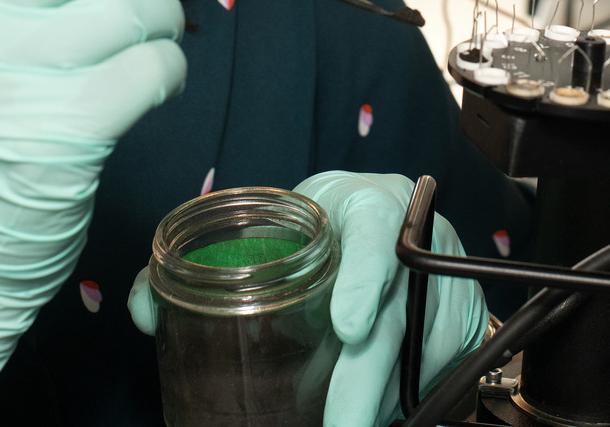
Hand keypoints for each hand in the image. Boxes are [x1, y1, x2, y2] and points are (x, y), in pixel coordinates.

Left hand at [128, 174, 486, 426]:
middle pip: (397, 320)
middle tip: (336, 426)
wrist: (379, 211)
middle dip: (363, 385)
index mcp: (370, 204)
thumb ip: (209, 262)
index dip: (364, 279)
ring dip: (378, 405)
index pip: (375, 235)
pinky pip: (438, 373)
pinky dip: (403, 403)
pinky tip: (372, 415)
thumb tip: (146, 309)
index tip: (346, 326)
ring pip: (418, 360)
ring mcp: (447, 280)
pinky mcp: (462, 317)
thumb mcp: (274, 220)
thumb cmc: (319, 223)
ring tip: (339, 422)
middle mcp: (419, 238)